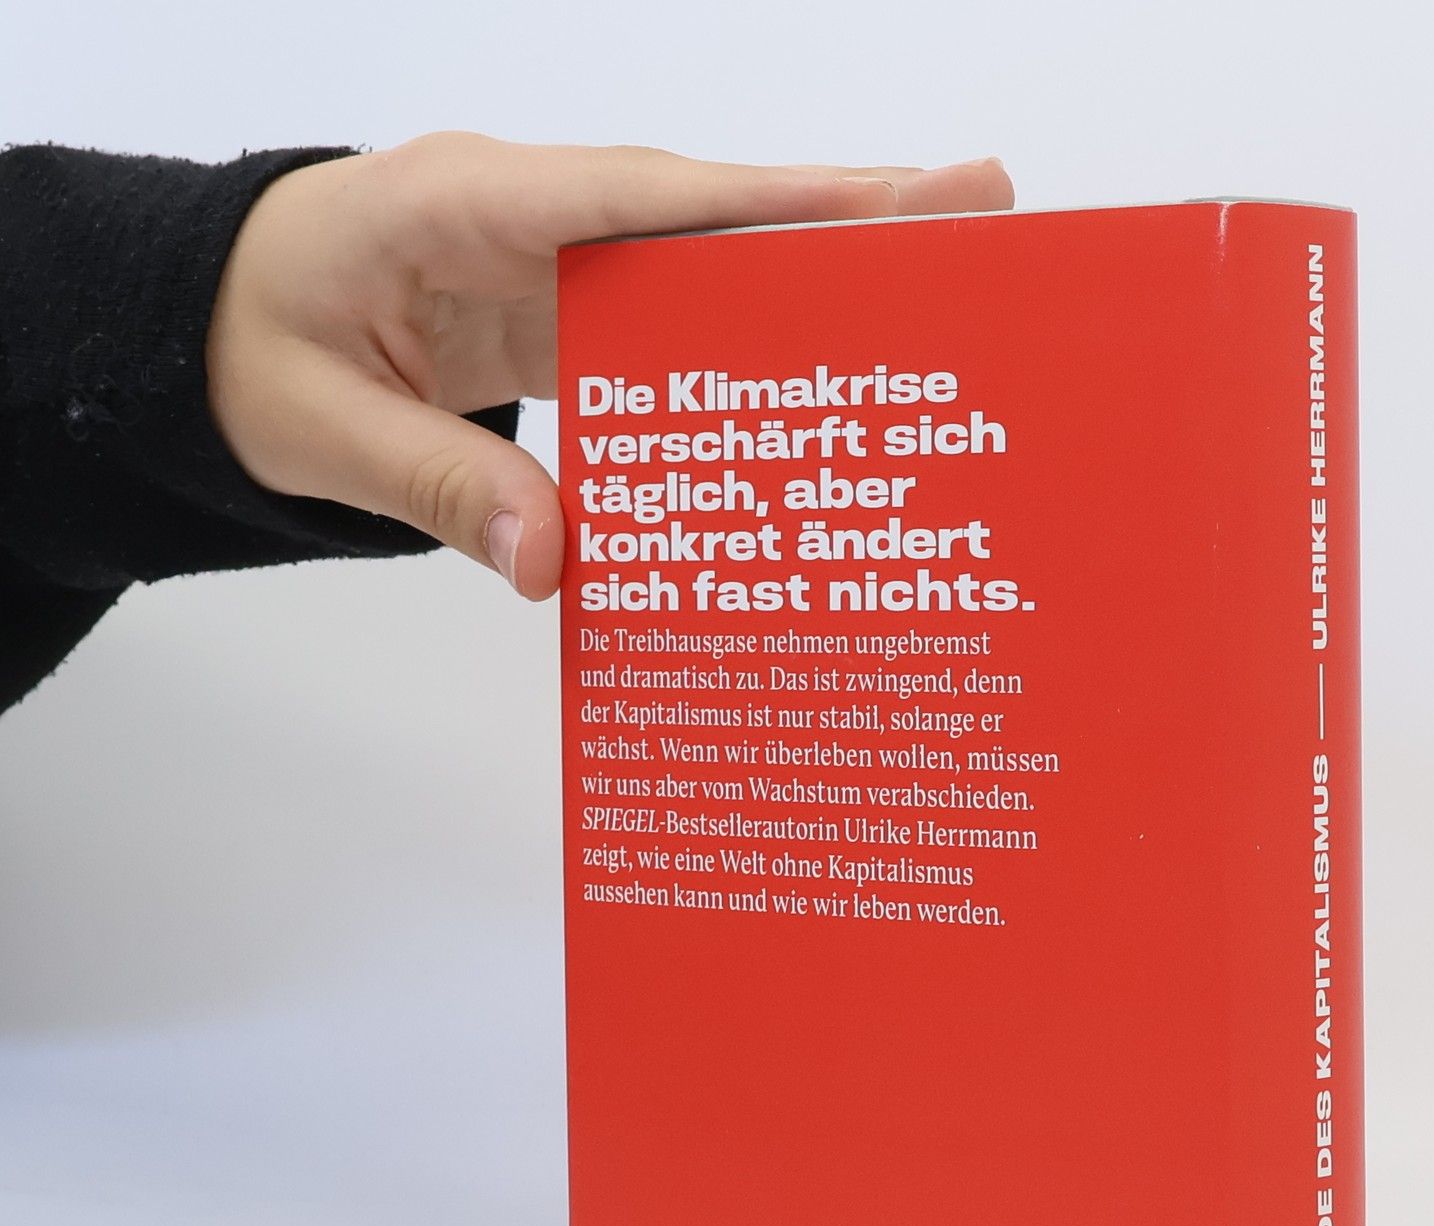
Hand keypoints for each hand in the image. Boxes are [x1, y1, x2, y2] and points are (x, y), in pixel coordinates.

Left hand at [206, 134, 1012, 601]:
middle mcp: (530, 212)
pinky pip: (669, 322)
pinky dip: (746, 347)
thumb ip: (435, 482)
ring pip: (704, 266)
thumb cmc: (239, 349)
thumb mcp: (315, 424)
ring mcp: (553, 258)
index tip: (894, 203)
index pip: (642, 198)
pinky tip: (818, 375)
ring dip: (813, 280)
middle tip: (983, 211)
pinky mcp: (560, 308)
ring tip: (941, 289)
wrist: (194, 330)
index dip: (774, 206)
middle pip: (708, 215)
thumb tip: (557, 564)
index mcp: (465, 202)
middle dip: (842, 219)